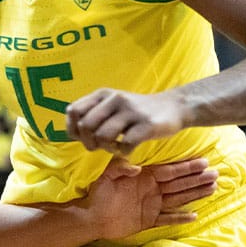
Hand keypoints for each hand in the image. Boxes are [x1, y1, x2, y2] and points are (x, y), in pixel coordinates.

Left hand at [65, 88, 185, 154]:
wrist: (173, 107)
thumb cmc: (136, 112)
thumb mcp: (112, 105)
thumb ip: (92, 114)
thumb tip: (72, 131)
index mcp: (103, 94)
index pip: (74, 111)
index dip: (74, 129)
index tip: (84, 137)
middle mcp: (115, 99)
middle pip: (86, 126)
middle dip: (89, 142)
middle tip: (100, 146)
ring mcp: (131, 111)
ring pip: (103, 136)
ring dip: (106, 148)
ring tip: (115, 146)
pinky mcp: (146, 125)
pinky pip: (125, 145)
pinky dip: (123, 152)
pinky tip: (128, 148)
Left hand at [82, 157, 216, 238]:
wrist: (91, 216)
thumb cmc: (98, 193)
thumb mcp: (106, 176)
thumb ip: (119, 168)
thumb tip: (136, 168)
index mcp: (145, 177)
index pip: (170, 170)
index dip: (186, 167)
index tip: (204, 161)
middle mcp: (152, 189)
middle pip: (179, 183)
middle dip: (197, 179)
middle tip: (216, 174)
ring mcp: (152, 205)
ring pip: (178, 198)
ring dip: (194, 194)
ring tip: (212, 189)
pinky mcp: (149, 220)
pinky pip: (167, 219)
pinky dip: (180, 218)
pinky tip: (194, 215)